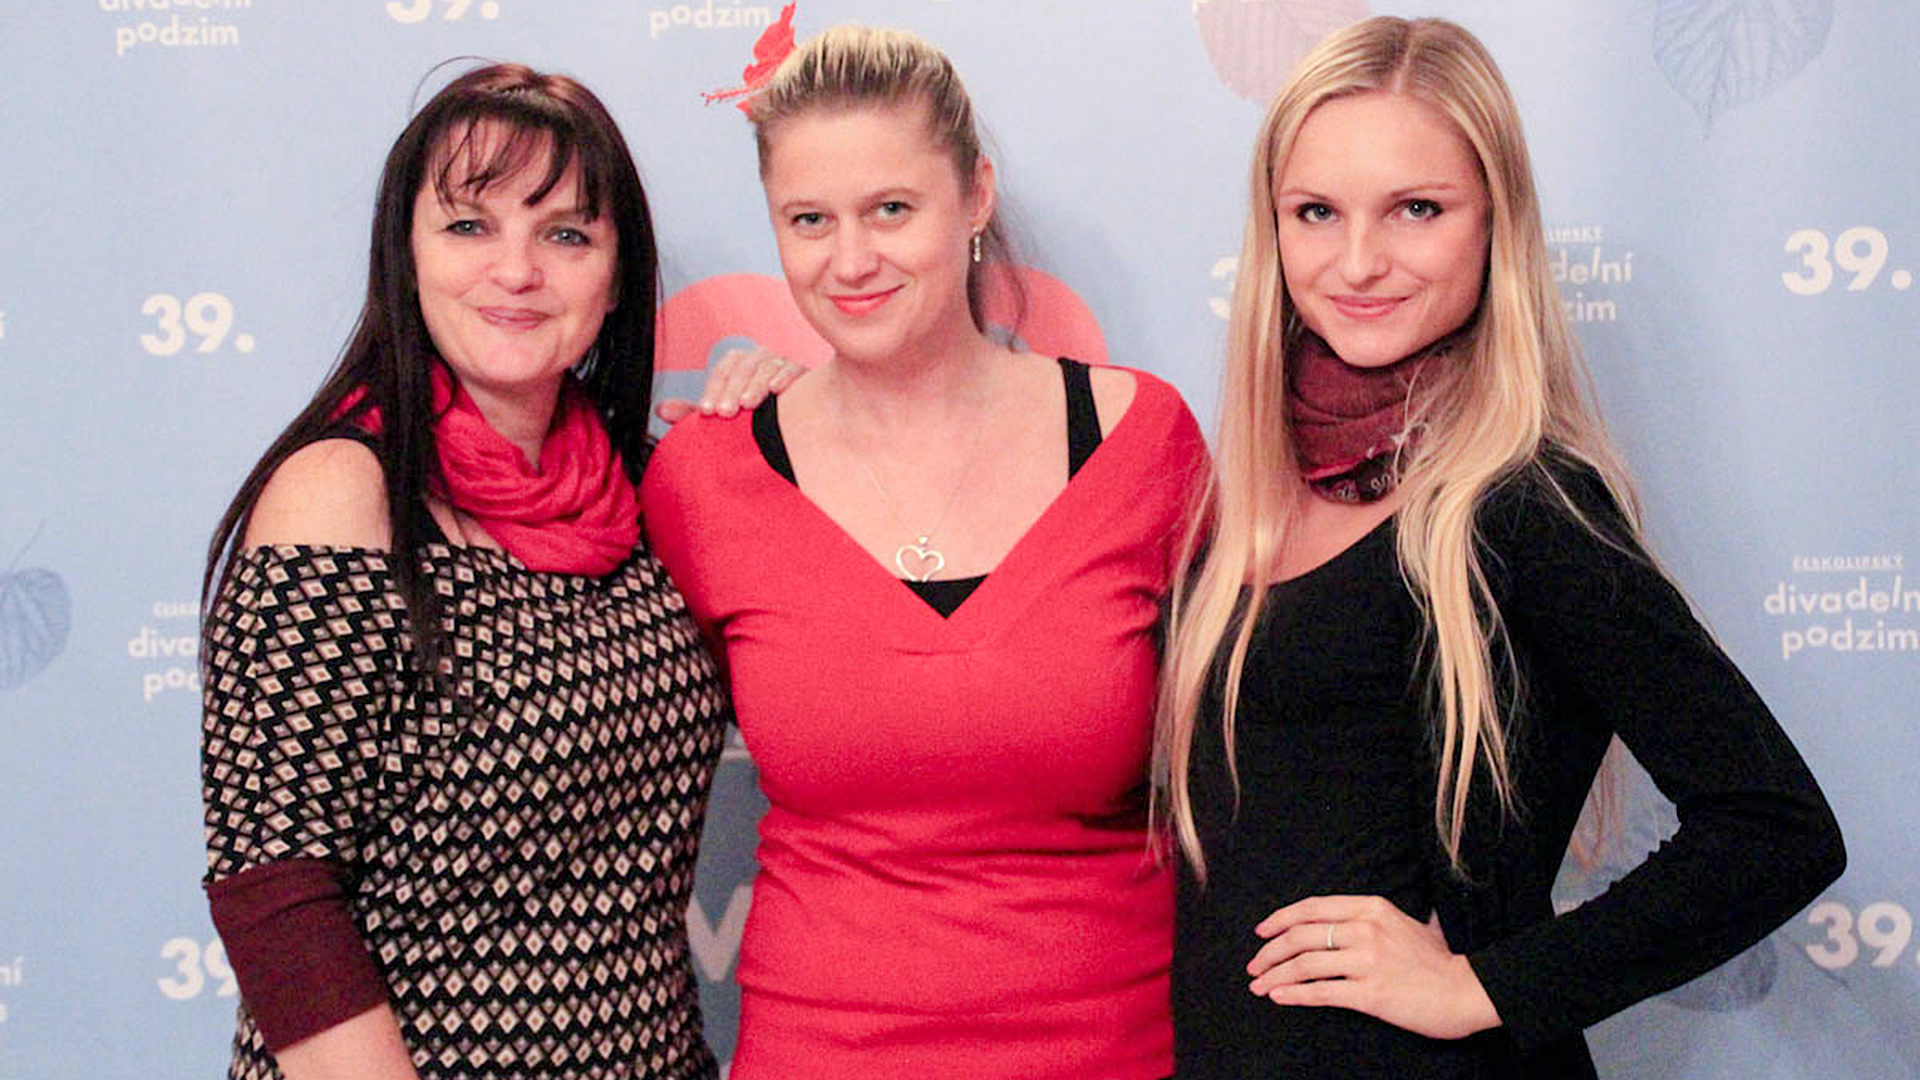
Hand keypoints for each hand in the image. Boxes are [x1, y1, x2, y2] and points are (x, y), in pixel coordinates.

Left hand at [653, 345, 804, 422]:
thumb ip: (692, 413)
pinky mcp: (804, 372)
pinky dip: (784, 376)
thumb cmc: (752, 420)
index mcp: (739, 365)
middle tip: (725, 413)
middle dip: (732, 389)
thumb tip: (660, 409)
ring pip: (766, 365)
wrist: (792, 428)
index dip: (713, 389)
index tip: (707, 412)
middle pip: (744, 365)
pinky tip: (777, 391)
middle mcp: (760, 359)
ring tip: (748, 405)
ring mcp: (782, 363)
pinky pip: (794, 368)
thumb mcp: (722, 416)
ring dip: (755, 384)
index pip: (724, 369)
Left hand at [1246, 894, 1500, 1039]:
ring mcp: (1367, 961)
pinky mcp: (1370, 993)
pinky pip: (1321, 992)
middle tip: (1254, 965)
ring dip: (1275, 975)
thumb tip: (1350, 918)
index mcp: (1371, 907)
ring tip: (1259, 985)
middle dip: (1270, 951)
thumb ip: (1376, 918)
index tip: (1262, 932)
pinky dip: (1294, 994)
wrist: (1466, 991)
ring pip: (1304, 964)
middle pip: (1301, 935)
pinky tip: (1279, 997)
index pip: (1312, 908)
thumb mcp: (1407, 923)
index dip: (1280, 919)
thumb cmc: (1438, 962)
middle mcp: (1366, 929)